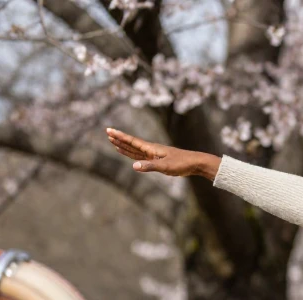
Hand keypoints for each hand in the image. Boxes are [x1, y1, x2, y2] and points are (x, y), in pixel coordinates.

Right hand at [105, 127, 219, 178]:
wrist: (195, 163)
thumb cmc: (182, 163)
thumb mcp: (165, 166)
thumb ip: (150, 166)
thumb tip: (134, 166)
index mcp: (152, 149)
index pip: (132, 141)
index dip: (120, 137)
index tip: (109, 131)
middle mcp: (151, 150)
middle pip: (131, 144)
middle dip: (119, 139)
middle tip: (107, 133)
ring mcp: (154, 154)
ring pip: (135, 150)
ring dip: (124, 146)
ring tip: (113, 142)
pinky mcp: (158, 160)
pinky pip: (141, 156)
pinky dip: (133, 154)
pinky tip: (129, 154)